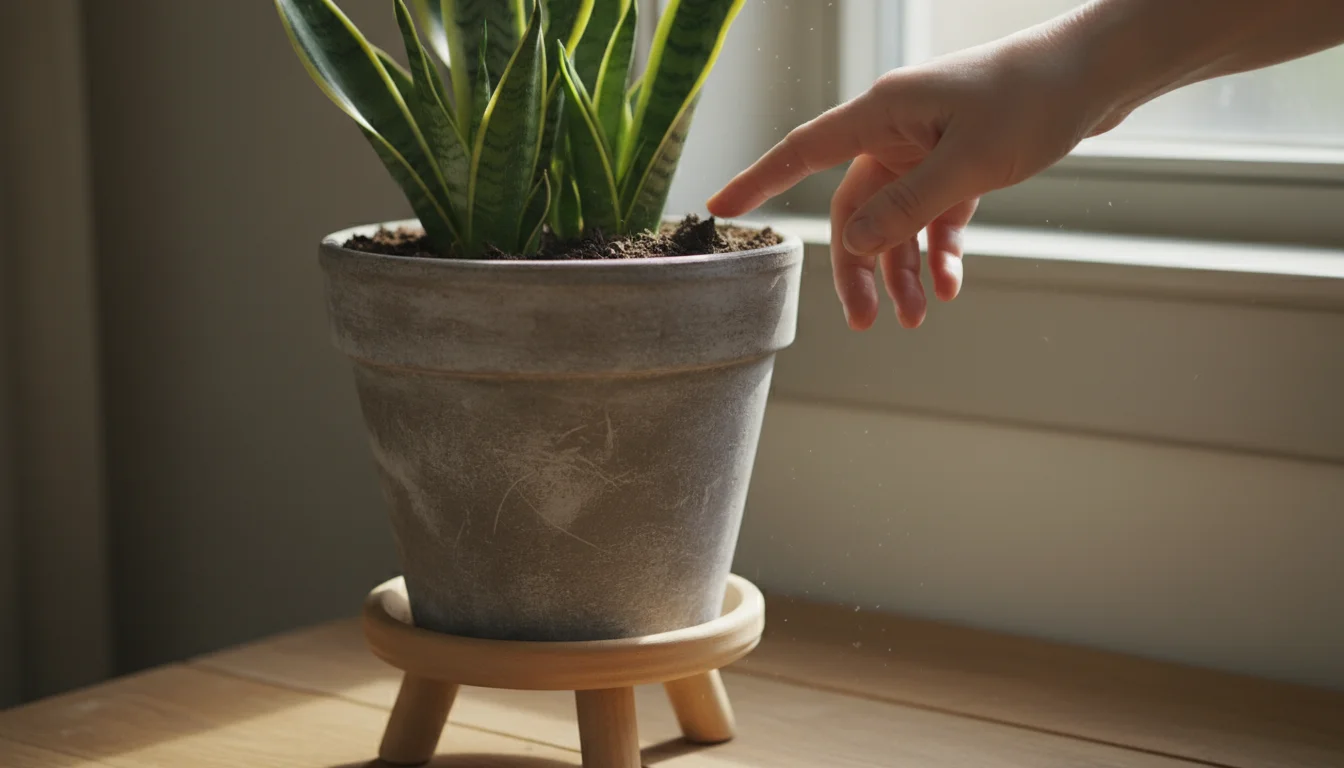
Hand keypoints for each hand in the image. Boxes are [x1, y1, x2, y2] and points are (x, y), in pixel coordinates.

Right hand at [707, 25, 1117, 329]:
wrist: (1100, 73)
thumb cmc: (1035, 100)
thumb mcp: (969, 165)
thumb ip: (907, 209)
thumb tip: (852, 245)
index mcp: (884, 114)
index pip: (802, 152)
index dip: (758, 182)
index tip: (720, 209)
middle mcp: (897, 130)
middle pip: (854, 208)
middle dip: (858, 267)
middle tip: (865, 322)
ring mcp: (928, 145)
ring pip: (895, 219)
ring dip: (903, 270)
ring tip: (918, 318)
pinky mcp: (960, 160)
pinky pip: (934, 214)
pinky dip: (940, 249)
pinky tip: (953, 284)